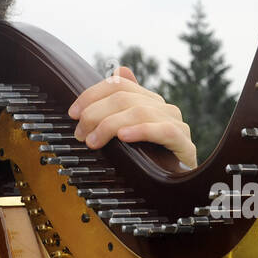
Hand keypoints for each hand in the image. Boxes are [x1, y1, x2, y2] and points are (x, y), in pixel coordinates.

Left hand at [67, 66, 197, 168]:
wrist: (178, 188)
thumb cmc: (150, 160)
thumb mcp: (131, 132)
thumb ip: (122, 106)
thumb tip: (119, 69)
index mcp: (149, 101)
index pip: (118, 85)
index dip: (92, 95)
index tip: (73, 113)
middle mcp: (164, 107)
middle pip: (124, 98)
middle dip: (95, 114)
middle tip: (80, 134)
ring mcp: (176, 123)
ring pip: (139, 112)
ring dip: (110, 125)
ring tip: (93, 141)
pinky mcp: (184, 142)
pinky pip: (163, 130)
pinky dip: (141, 131)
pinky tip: (124, 137)